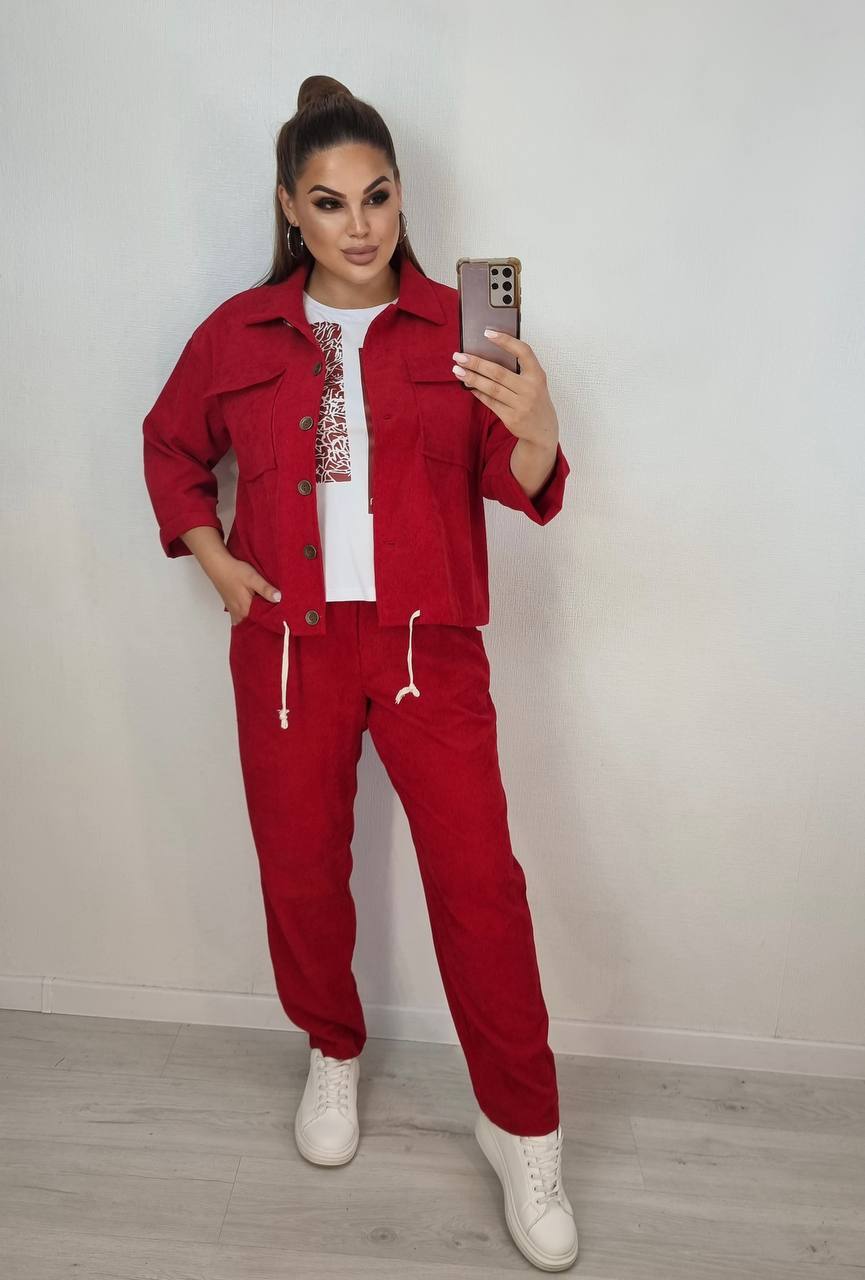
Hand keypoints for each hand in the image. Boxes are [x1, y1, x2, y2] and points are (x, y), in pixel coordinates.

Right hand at [210, 555, 280, 624]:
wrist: (218, 566)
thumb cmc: (234, 571)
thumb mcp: (253, 578)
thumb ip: (266, 589)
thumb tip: (279, 598)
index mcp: (245, 610)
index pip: (263, 621)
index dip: (273, 619)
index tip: (282, 616)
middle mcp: (239, 615)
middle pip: (255, 623)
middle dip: (265, 620)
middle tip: (277, 615)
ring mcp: (234, 612)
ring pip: (248, 621)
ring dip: (256, 618)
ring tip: (267, 614)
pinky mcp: (231, 607)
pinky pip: (241, 618)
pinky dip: (248, 617)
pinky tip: (254, 611)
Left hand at [451, 329, 558, 447]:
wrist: (543, 430)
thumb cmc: (535, 400)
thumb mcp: (534, 382)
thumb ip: (518, 370)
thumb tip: (486, 356)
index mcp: (537, 375)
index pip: (523, 352)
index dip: (506, 341)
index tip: (487, 333)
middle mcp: (530, 389)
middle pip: (499, 372)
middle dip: (476, 363)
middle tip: (459, 356)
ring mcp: (521, 405)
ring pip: (492, 388)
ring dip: (472, 378)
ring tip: (457, 370)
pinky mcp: (512, 418)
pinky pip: (490, 402)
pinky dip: (478, 392)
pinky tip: (468, 385)